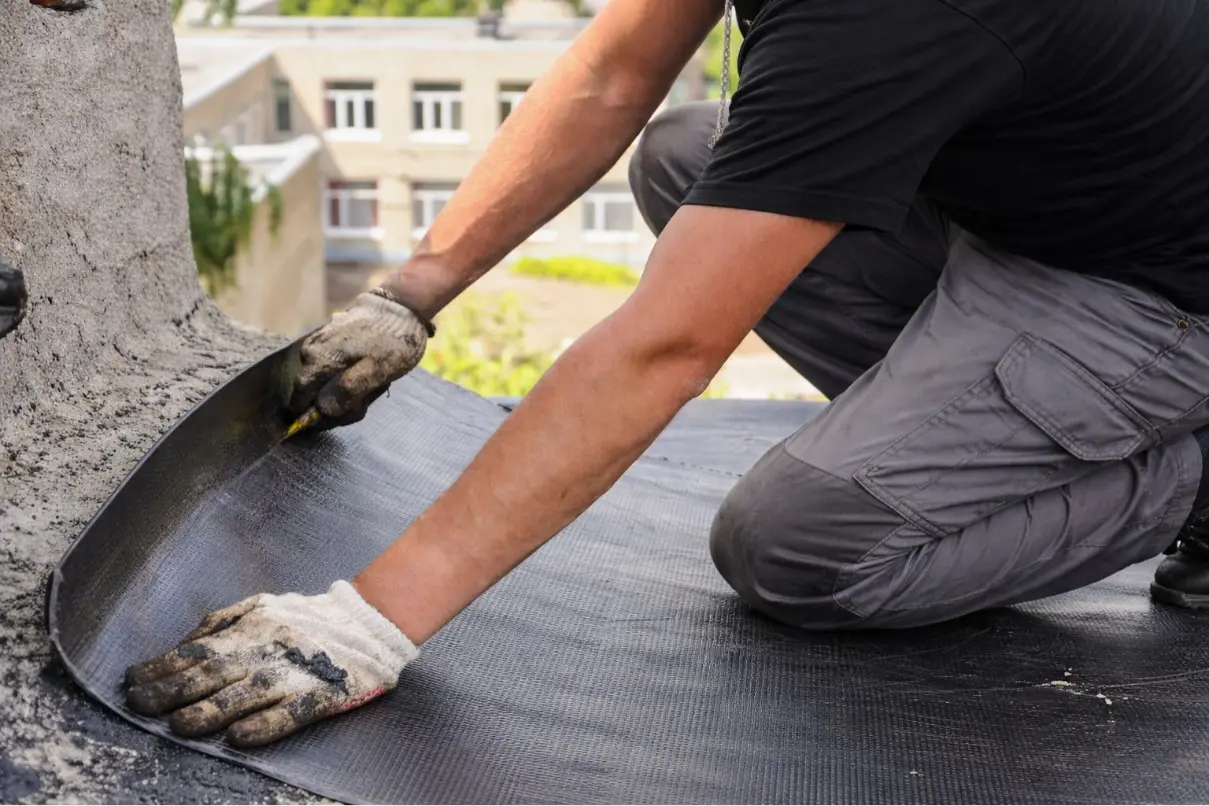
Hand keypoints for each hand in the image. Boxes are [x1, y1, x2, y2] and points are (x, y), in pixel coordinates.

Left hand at [123, 581, 418, 747]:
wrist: (373, 622)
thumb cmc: (310, 618)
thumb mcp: (265, 605)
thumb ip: (224, 622)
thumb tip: (182, 645)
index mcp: (256, 625)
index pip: (201, 648)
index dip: (164, 666)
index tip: (132, 681)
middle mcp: (273, 647)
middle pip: (217, 670)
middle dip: (174, 689)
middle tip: (140, 705)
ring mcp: (299, 672)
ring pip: (249, 692)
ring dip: (212, 710)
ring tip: (179, 725)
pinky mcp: (325, 694)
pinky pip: (294, 712)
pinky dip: (266, 725)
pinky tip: (241, 738)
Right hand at [290, 288, 433, 430]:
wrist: (403, 307)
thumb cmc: (393, 341)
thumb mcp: (377, 371)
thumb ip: (348, 391)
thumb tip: (322, 409)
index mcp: (317, 359)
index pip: (301, 400)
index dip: (319, 415)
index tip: (342, 416)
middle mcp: (310, 350)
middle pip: (313, 392)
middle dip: (338, 403)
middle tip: (366, 398)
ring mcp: (318, 343)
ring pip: (324, 382)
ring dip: (346, 391)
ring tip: (372, 384)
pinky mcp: (329, 340)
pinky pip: (332, 369)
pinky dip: (348, 376)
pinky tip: (368, 373)